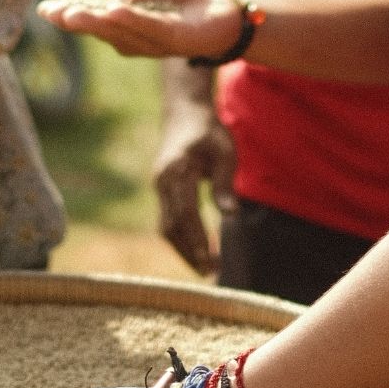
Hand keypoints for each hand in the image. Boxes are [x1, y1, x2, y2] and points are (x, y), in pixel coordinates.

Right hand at [35, 0, 242, 59]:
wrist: (218, 1)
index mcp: (115, 19)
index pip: (86, 16)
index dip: (65, 13)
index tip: (44, 9)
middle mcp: (127, 35)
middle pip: (98, 27)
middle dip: (75, 20)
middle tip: (54, 13)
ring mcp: (149, 42)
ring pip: (120, 30)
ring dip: (97, 21)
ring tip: (74, 13)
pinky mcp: (175, 40)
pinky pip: (151, 28)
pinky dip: (132, 19)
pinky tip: (115, 10)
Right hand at [154, 101, 235, 274]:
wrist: (184, 114)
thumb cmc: (210, 132)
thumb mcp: (225, 152)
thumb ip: (224, 183)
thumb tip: (230, 215)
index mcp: (176, 170)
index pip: (185, 212)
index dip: (197, 238)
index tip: (210, 260)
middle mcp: (161, 181)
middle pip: (171, 226)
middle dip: (190, 252)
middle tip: (210, 273)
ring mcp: (158, 187)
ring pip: (165, 228)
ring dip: (183, 250)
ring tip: (204, 269)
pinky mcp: (161, 192)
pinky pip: (166, 221)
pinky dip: (180, 240)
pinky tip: (196, 252)